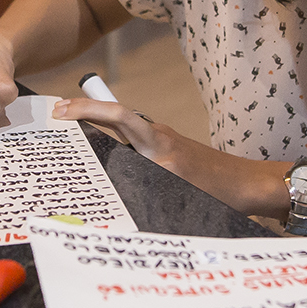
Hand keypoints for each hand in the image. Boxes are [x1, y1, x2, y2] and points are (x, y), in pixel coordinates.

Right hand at [53, 96, 272, 211]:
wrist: (253, 185)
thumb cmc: (222, 194)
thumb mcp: (181, 196)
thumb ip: (146, 188)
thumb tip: (108, 191)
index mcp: (159, 146)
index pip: (120, 116)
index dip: (89, 110)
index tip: (62, 112)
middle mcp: (159, 138)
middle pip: (115, 116)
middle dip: (84, 112)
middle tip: (53, 115)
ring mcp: (164, 142)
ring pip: (123, 129)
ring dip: (97, 127)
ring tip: (66, 136)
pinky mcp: (168, 151)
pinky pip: (133, 141)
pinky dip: (112, 141)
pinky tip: (99, 156)